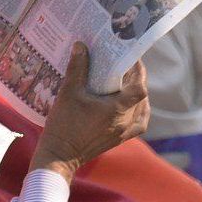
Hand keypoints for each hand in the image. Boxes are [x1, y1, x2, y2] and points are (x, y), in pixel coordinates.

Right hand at [31, 44, 149, 181]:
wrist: (60, 156)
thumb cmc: (64, 124)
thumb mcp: (69, 93)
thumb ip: (77, 68)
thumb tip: (81, 46)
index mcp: (117, 109)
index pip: (140, 87)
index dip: (138, 71)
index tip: (130, 58)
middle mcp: (125, 121)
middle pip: (141, 96)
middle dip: (136, 79)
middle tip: (125, 65)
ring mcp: (124, 132)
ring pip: (142, 109)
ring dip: (138, 95)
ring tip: (127, 82)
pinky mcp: (120, 139)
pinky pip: (138, 124)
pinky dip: (139, 113)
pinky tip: (133, 106)